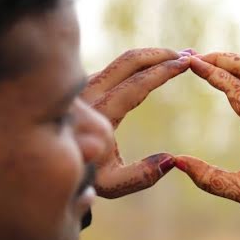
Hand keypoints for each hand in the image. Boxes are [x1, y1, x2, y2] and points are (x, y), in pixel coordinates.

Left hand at [82, 48, 189, 197]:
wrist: (52, 163)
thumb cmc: (86, 176)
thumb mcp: (113, 184)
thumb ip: (142, 176)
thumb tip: (171, 159)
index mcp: (100, 114)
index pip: (137, 83)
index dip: (164, 71)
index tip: (186, 63)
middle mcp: (89, 93)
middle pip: (129, 60)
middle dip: (161, 55)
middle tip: (188, 55)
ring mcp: (84, 85)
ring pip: (122, 60)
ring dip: (151, 56)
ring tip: (178, 57)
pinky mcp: (85, 84)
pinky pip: (116, 66)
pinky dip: (139, 63)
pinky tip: (157, 66)